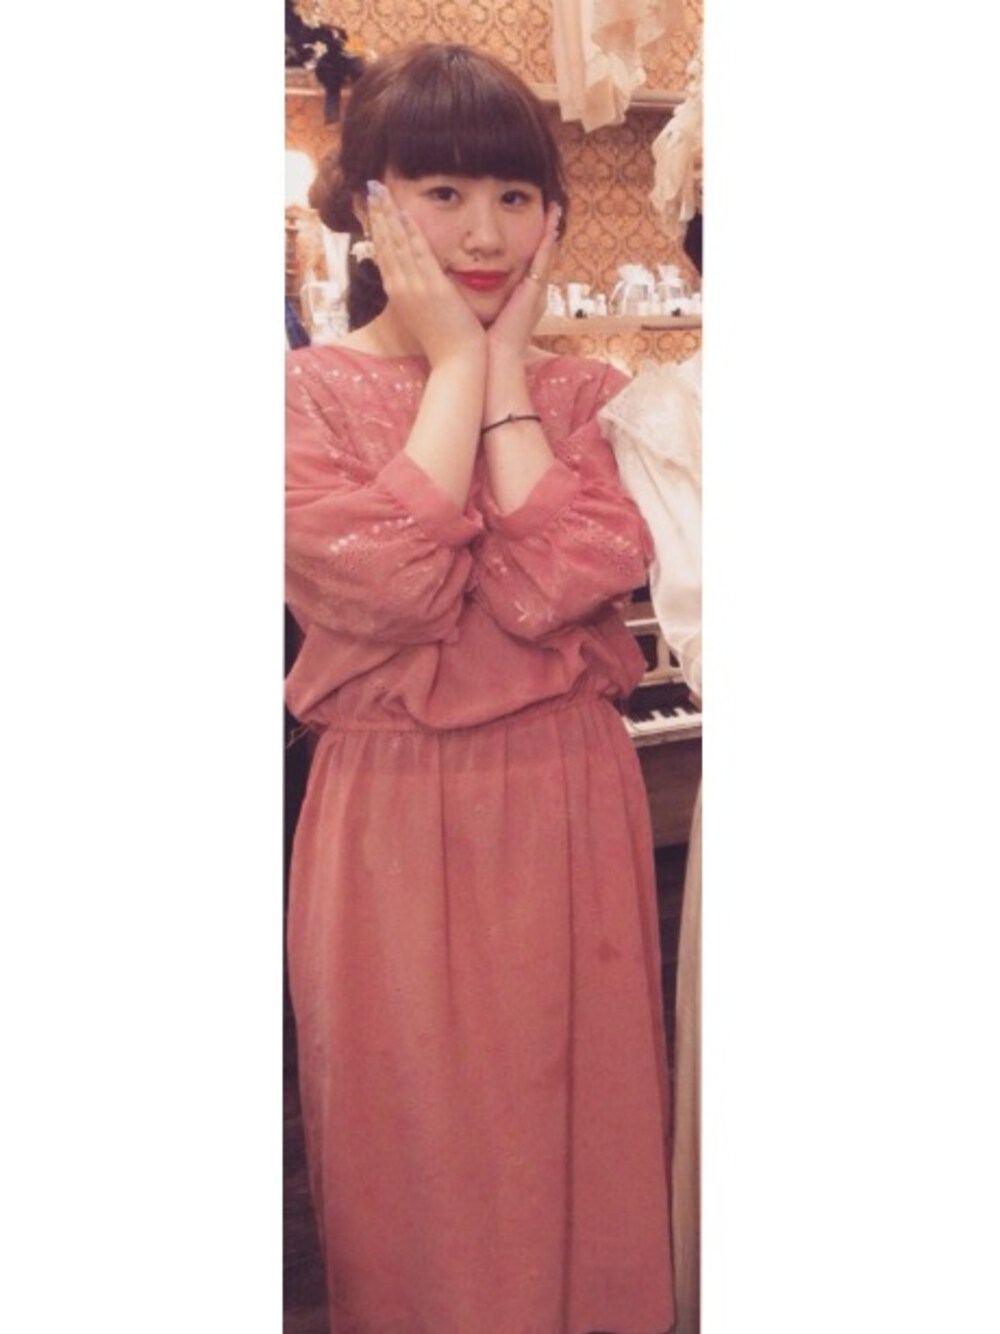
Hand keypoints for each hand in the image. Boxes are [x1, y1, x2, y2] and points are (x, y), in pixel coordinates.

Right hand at [367, 181, 485, 365]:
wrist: (456, 361)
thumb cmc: (444, 341)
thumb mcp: (424, 314)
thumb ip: (418, 294)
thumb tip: (417, 280)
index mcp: (398, 294)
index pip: (384, 254)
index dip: (378, 228)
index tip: (375, 207)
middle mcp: (400, 288)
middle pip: (385, 244)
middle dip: (378, 214)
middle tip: (372, 188)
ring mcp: (414, 288)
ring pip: (397, 244)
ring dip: (389, 215)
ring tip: (381, 191)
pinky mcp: (432, 288)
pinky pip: (420, 254)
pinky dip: (411, 234)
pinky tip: (405, 214)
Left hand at [486, 200, 561, 358]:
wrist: (493, 358)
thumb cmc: (483, 341)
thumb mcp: (482, 310)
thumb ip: (477, 294)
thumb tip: (459, 279)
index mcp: (519, 296)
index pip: (526, 262)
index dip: (530, 242)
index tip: (531, 221)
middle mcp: (532, 292)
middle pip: (540, 255)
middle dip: (546, 231)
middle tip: (551, 205)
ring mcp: (535, 292)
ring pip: (546, 254)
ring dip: (551, 231)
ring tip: (554, 206)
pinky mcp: (534, 293)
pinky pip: (543, 262)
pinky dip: (548, 243)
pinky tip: (550, 225)